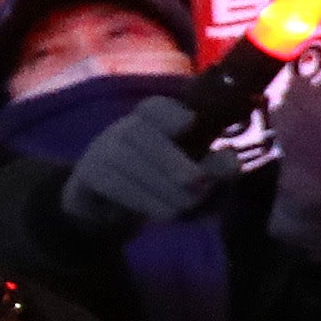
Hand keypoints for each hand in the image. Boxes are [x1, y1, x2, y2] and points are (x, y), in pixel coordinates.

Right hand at [59, 96, 219, 237]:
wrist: (109, 208)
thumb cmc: (162, 182)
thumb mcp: (194, 174)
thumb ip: (215, 167)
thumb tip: (232, 161)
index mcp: (153, 119)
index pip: (155, 106)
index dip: (169, 112)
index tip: (190, 121)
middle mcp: (125, 127)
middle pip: (138, 132)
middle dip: (171, 160)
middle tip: (199, 184)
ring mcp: (102, 149)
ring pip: (126, 160)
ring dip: (160, 186)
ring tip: (184, 206)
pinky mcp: (88, 174)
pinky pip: (111, 183)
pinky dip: (141, 199)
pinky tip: (162, 213)